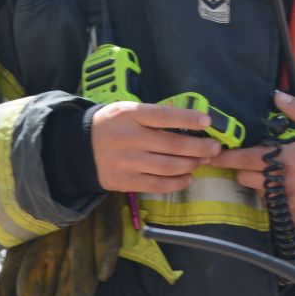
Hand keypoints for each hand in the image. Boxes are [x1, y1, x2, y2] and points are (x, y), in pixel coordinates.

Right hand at [89, 101, 222, 193]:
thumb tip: (190, 121)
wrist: (79, 148)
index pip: (164, 116)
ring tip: (203, 161)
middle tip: (214, 148)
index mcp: (130, 115)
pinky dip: (177, 182)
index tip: (208, 121)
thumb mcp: (127, 110)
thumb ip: (153, 115)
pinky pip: (157, 184)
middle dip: (199, 147)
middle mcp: (129, 138)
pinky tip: (188, 177)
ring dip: (191, 165)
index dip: (188, 119)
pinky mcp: (125, 181)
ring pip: (168, 166)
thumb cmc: (112, 124)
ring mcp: (127, 162)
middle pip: (172, 145)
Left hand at [210, 90, 294, 230]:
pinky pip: (275, 210)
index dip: (225, 158)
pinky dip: (277, 201)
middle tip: (258, 163)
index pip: (244, 160)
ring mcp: (287, 204)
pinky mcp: (294, 219)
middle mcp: (282, 184)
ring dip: (262, 186)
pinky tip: (292, 191)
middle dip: (246, 170)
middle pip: (245, 179)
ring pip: (259, 195)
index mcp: (286, 160)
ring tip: (279, 176)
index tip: (211, 156)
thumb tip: (277, 95)